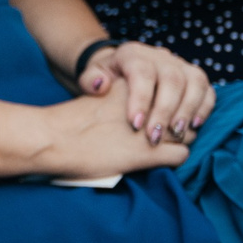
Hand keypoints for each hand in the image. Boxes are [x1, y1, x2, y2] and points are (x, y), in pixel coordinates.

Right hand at [29, 86, 188, 178]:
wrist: (54, 138)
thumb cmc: (73, 120)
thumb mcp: (102, 93)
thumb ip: (126, 93)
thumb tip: (144, 101)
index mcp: (138, 83)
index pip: (174, 90)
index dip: (169, 105)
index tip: (157, 115)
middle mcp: (151, 103)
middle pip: (184, 112)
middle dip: (178, 124)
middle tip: (160, 133)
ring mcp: (153, 128)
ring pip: (188, 134)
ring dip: (178, 141)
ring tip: (158, 146)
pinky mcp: (150, 153)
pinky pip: (181, 155)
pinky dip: (173, 159)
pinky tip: (157, 160)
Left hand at [78, 43, 213, 144]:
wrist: (122, 69)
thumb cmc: (106, 79)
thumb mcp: (92, 76)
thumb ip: (90, 80)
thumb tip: (101, 86)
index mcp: (134, 54)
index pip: (142, 73)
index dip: (140, 99)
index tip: (134, 125)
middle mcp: (161, 57)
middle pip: (172, 79)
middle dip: (165, 111)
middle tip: (154, 137)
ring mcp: (181, 65)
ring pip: (195, 82)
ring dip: (187, 110)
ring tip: (176, 135)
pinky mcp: (195, 77)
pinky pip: (208, 89)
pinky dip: (204, 108)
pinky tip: (193, 127)